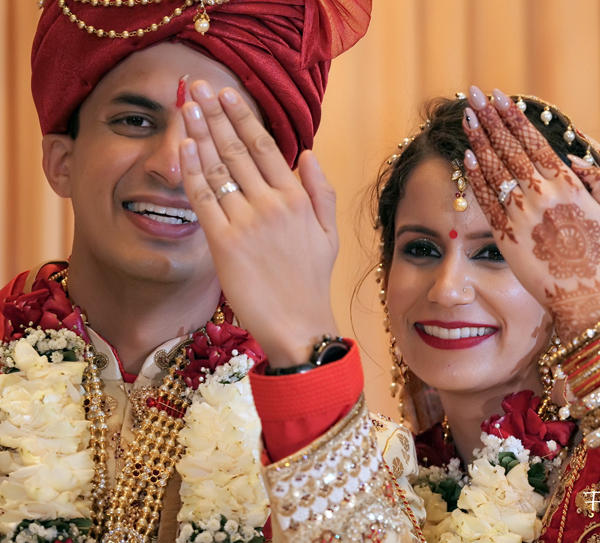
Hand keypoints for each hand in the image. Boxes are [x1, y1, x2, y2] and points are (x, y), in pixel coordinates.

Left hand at [179, 80, 338, 366]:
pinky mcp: (224, 243)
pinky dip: (192, 171)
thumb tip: (308, 153)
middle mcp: (272, 204)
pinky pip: (204, 199)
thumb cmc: (312, 280)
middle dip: (214, 113)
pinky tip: (184, 148)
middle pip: (237, 149)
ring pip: (219, 168)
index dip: (243, 117)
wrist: (298, 324)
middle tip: (195, 86)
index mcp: (297, 198)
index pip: (266, 146)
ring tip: (184, 106)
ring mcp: (247, 222)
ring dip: (199, 133)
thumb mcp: (328, 233)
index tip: (226, 93)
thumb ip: (320, 190)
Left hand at [462, 86, 599, 340]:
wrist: (580, 298)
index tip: (499, 98)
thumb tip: (575, 162)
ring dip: (478, 139)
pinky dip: (475, 177)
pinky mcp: (506, 236)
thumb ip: (596, 182)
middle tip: (473, 95)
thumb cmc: (597, 258)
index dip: (513, 118)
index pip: (534, 142)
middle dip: (490, 118)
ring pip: (494, 169)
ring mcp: (522, 215)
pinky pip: (487, 201)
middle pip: (509, 148)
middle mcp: (543, 195)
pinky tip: (465, 156)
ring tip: (465, 117)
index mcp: (568, 186)